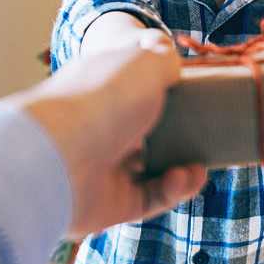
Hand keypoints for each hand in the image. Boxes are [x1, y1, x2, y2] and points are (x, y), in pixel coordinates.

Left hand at [6, 30, 206, 236]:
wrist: (61, 158)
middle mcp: (99, 127)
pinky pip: (149, 198)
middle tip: (202, 135)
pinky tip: (188, 177)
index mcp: (102, 89)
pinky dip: (172, 190)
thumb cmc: (103, 100)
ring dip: (181, 167)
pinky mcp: (109, 203)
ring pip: (150, 170)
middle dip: (177, 135)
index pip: (133, 86)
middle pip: (143, 132)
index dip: (162, 89)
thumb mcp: (146, 63)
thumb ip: (166, 60)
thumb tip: (174, 66)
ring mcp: (102, 168)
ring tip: (199, 166)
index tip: (191, 94)